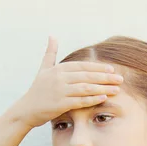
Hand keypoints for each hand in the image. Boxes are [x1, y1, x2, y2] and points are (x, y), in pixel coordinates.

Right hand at [9, 36, 123, 128]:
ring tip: (116, 89)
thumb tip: (52, 36)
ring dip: (103, 88)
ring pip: (86, 88)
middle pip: (87, 76)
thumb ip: (50, 53)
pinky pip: (80, 101)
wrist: (26, 110)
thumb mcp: (43, 69)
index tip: (112, 69)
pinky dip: (93, 99)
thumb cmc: (37, 90)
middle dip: (105, 77)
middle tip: (120, 79)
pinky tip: (103, 98)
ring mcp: (60, 91)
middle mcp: (60, 78)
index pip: (83, 66)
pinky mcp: (60, 104)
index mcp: (58, 69)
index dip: (98, 68)